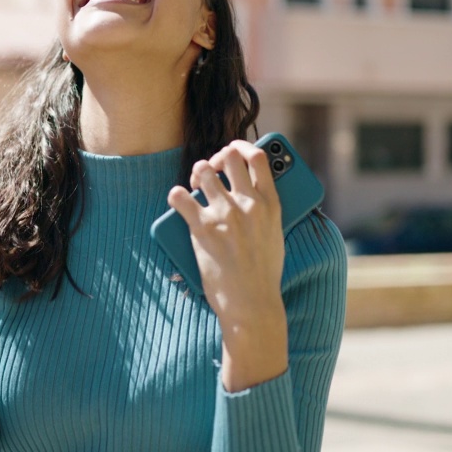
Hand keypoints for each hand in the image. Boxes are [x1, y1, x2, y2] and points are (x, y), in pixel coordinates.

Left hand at [166, 140, 288, 389]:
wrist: (252, 304)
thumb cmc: (263, 274)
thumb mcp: (275, 235)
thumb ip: (264, 211)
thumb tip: (250, 194)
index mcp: (270, 204)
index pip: (258, 157)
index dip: (242, 148)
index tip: (233, 154)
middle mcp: (248, 204)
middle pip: (230, 157)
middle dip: (217, 158)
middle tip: (211, 171)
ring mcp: (225, 214)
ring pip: (203, 170)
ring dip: (197, 174)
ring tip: (195, 185)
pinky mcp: (202, 228)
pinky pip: (180, 196)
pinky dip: (176, 195)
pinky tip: (178, 200)